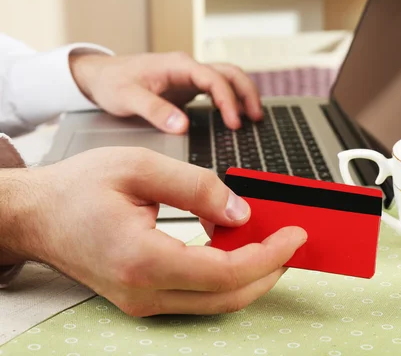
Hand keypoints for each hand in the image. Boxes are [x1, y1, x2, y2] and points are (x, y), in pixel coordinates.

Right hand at [1, 148, 306, 315]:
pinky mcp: (142, 298)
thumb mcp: (140, 166)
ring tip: (270, 243)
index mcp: (142, 258)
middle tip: (291, 242)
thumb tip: (239, 211)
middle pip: (228, 297)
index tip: (294, 235)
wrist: (37, 215)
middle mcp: (143, 291)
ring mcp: (142, 301)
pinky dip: (226, 277)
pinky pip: (197, 296)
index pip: (226, 272)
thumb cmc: (77, 189)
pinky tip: (236, 250)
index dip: (269, 255)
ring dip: (250, 275)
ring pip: (215, 302)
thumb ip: (197, 187)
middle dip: (269, 270)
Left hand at [69, 52, 262, 132]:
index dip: (228, 101)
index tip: (234, 123)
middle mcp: (187, 68)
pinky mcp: (187, 87)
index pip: (214, 79)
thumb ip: (155, 111)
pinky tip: (235, 116)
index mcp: (178, 66)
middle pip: (230, 73)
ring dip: (243, 94)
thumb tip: (182, 126)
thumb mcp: (127, 98)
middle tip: (256, 118)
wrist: (98, 76)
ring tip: (254, 117)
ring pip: (227, 78)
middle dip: (246, 94)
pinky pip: (217, 89)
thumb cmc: (111, 83)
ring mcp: (189, 77)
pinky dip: (231, 100)